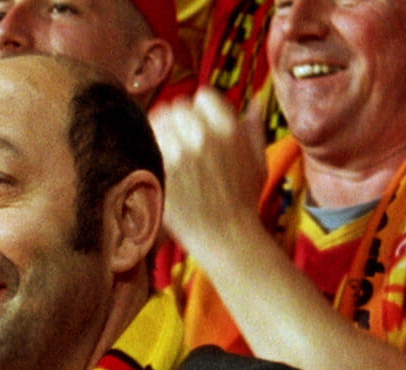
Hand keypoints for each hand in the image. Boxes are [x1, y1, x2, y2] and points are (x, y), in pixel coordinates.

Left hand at [150, 88, 266, 264]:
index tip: (199, 124)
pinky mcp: (159, 168)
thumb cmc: (244, 202)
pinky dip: (150, 146)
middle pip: (177, 106)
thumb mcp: (258, 162)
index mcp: (229, 129)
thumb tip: (255, 103)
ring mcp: (178, 152)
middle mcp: (203, 136)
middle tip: (180, 138)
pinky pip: (147, 141)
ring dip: (162, 131)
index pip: (203, 96)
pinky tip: (157, 159)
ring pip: (159, 121)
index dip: (200, 109)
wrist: (226, 237)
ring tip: (168, 149)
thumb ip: (254, 129)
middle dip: (179, 120)